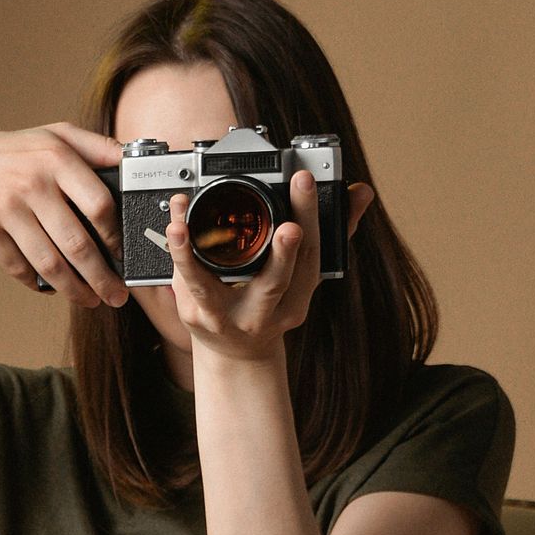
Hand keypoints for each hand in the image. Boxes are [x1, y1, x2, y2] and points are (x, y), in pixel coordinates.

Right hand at [0, 123, 127, 308]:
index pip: (98, 204)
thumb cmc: (14, 153)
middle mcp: (33, 183)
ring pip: (49, 263)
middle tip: (117, 296)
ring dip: (74, 290)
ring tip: (91, 301)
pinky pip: (19, 267)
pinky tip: (53, 289)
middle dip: (102, 278)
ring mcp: (7, 209)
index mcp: (57, 158)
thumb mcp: (55, 135)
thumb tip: (133, 162)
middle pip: (77, 243)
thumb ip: (96, 147)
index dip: (115, 236)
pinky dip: (37, 284)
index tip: (124, 254)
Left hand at [165, 172, 374, 359]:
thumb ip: (331, 230)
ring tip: (182, 227)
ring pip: (211, 289)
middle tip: (288, 226)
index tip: (304, 180)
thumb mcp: (304, 274)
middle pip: (276, 281)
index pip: (311, 255)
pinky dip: (175, 253)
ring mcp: (228, 319)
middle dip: (283, 253)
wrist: (237, 354)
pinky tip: (173, 226)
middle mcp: (266, 313)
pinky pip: (184, 283)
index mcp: (298, 297)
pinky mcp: (195, 318)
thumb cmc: (273, 303)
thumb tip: (361, 192)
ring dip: (194, 257)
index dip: (311, 217)